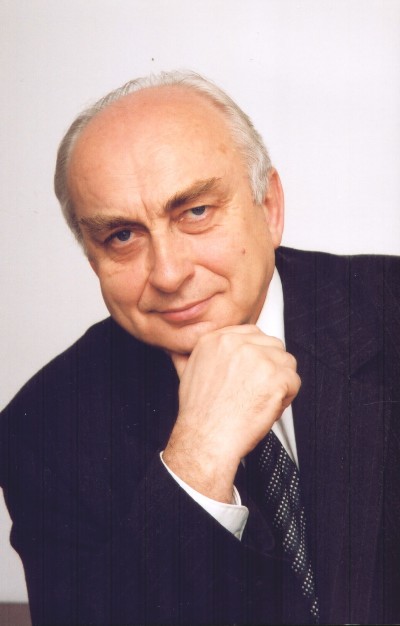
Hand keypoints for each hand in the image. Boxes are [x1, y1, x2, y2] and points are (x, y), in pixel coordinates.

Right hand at [163, 325, 299, 502]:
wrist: (207, 438)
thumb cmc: (199, 413)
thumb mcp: (185, 374)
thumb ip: (189, 356)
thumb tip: (179, 350)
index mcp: (217, 339)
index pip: (251, 333)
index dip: (257, 354)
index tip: (254, 370)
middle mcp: (238, 344)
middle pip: (272, 345)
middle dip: (270, 368)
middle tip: (256, 389)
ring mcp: (259, 359)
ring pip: (286, 362)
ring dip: (280, 382)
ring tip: (261, 399)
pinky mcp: (276, 377)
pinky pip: (294, 382)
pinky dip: (286, 398)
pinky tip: (267, 407)